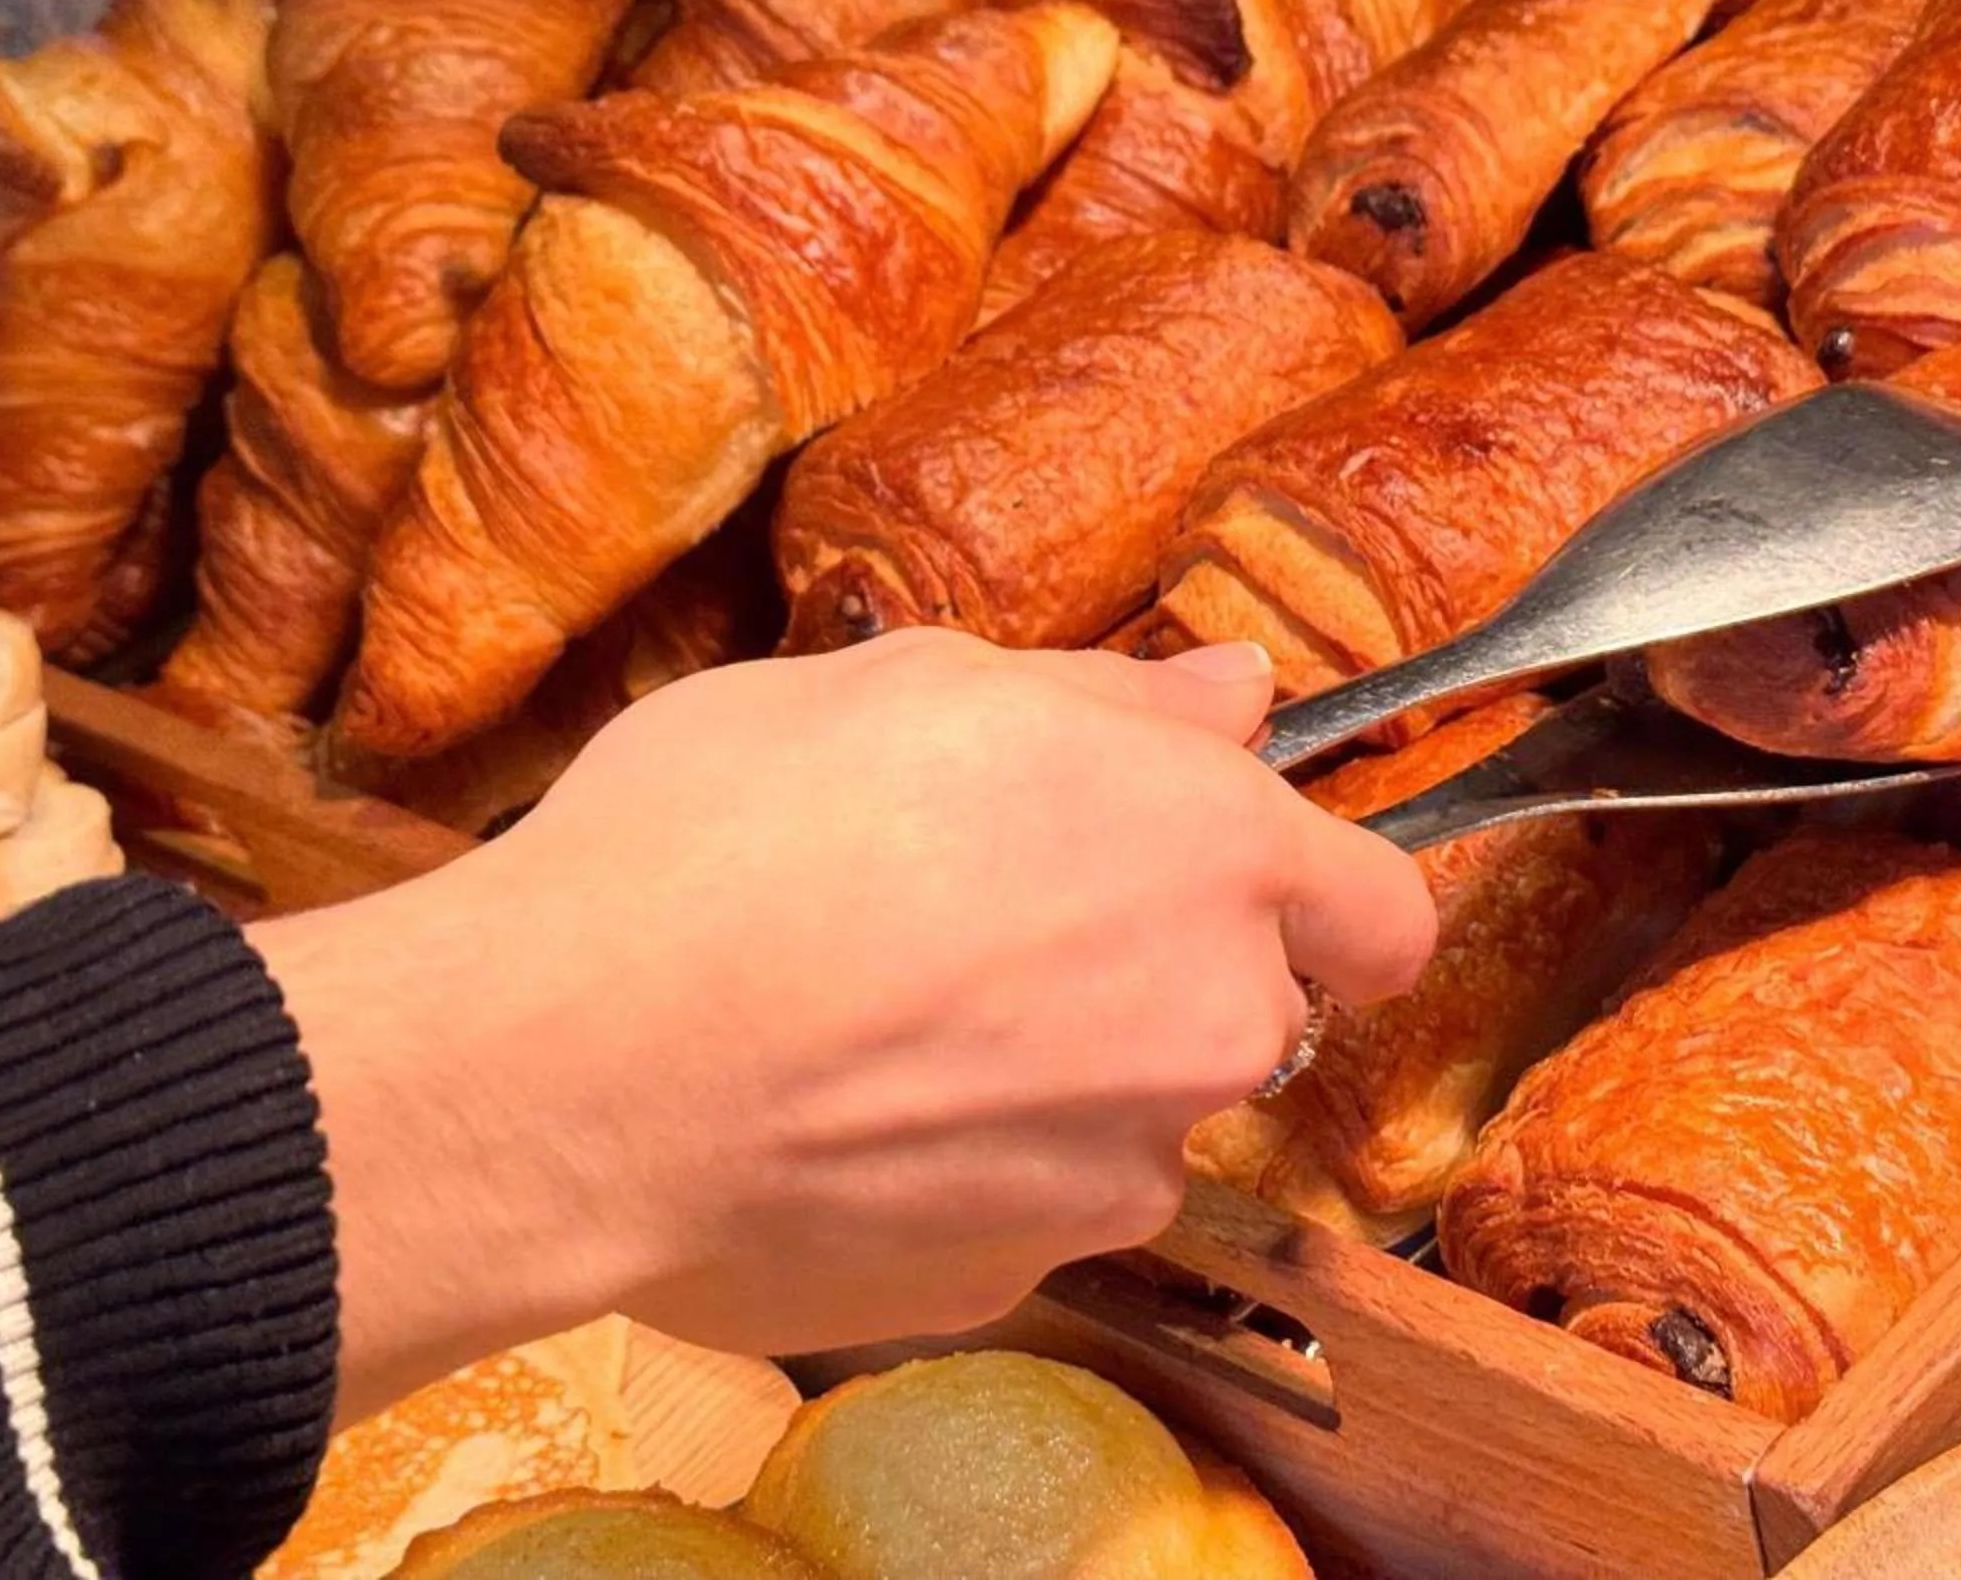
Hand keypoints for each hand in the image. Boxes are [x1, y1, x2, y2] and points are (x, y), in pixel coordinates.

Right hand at [249, 631, 1435, 1418]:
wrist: (580, 1061)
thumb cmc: (736, 831)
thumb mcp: (921, 682)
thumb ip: (1115, 700)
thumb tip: (1233, 693)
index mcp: (1213, 854)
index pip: (1379, 911)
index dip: (1320, 896)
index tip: (1239, 884)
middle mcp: (1207, 1027)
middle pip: (1239, 1008)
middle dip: (1146, 968)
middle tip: (977, 915)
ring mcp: (1112, 1177)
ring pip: (1122, 1116)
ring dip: (1046, 1074)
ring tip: (872, 1017)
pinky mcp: (1009, 1279)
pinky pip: (1016, 1207)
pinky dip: (956, 1168)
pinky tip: (835, 1113)